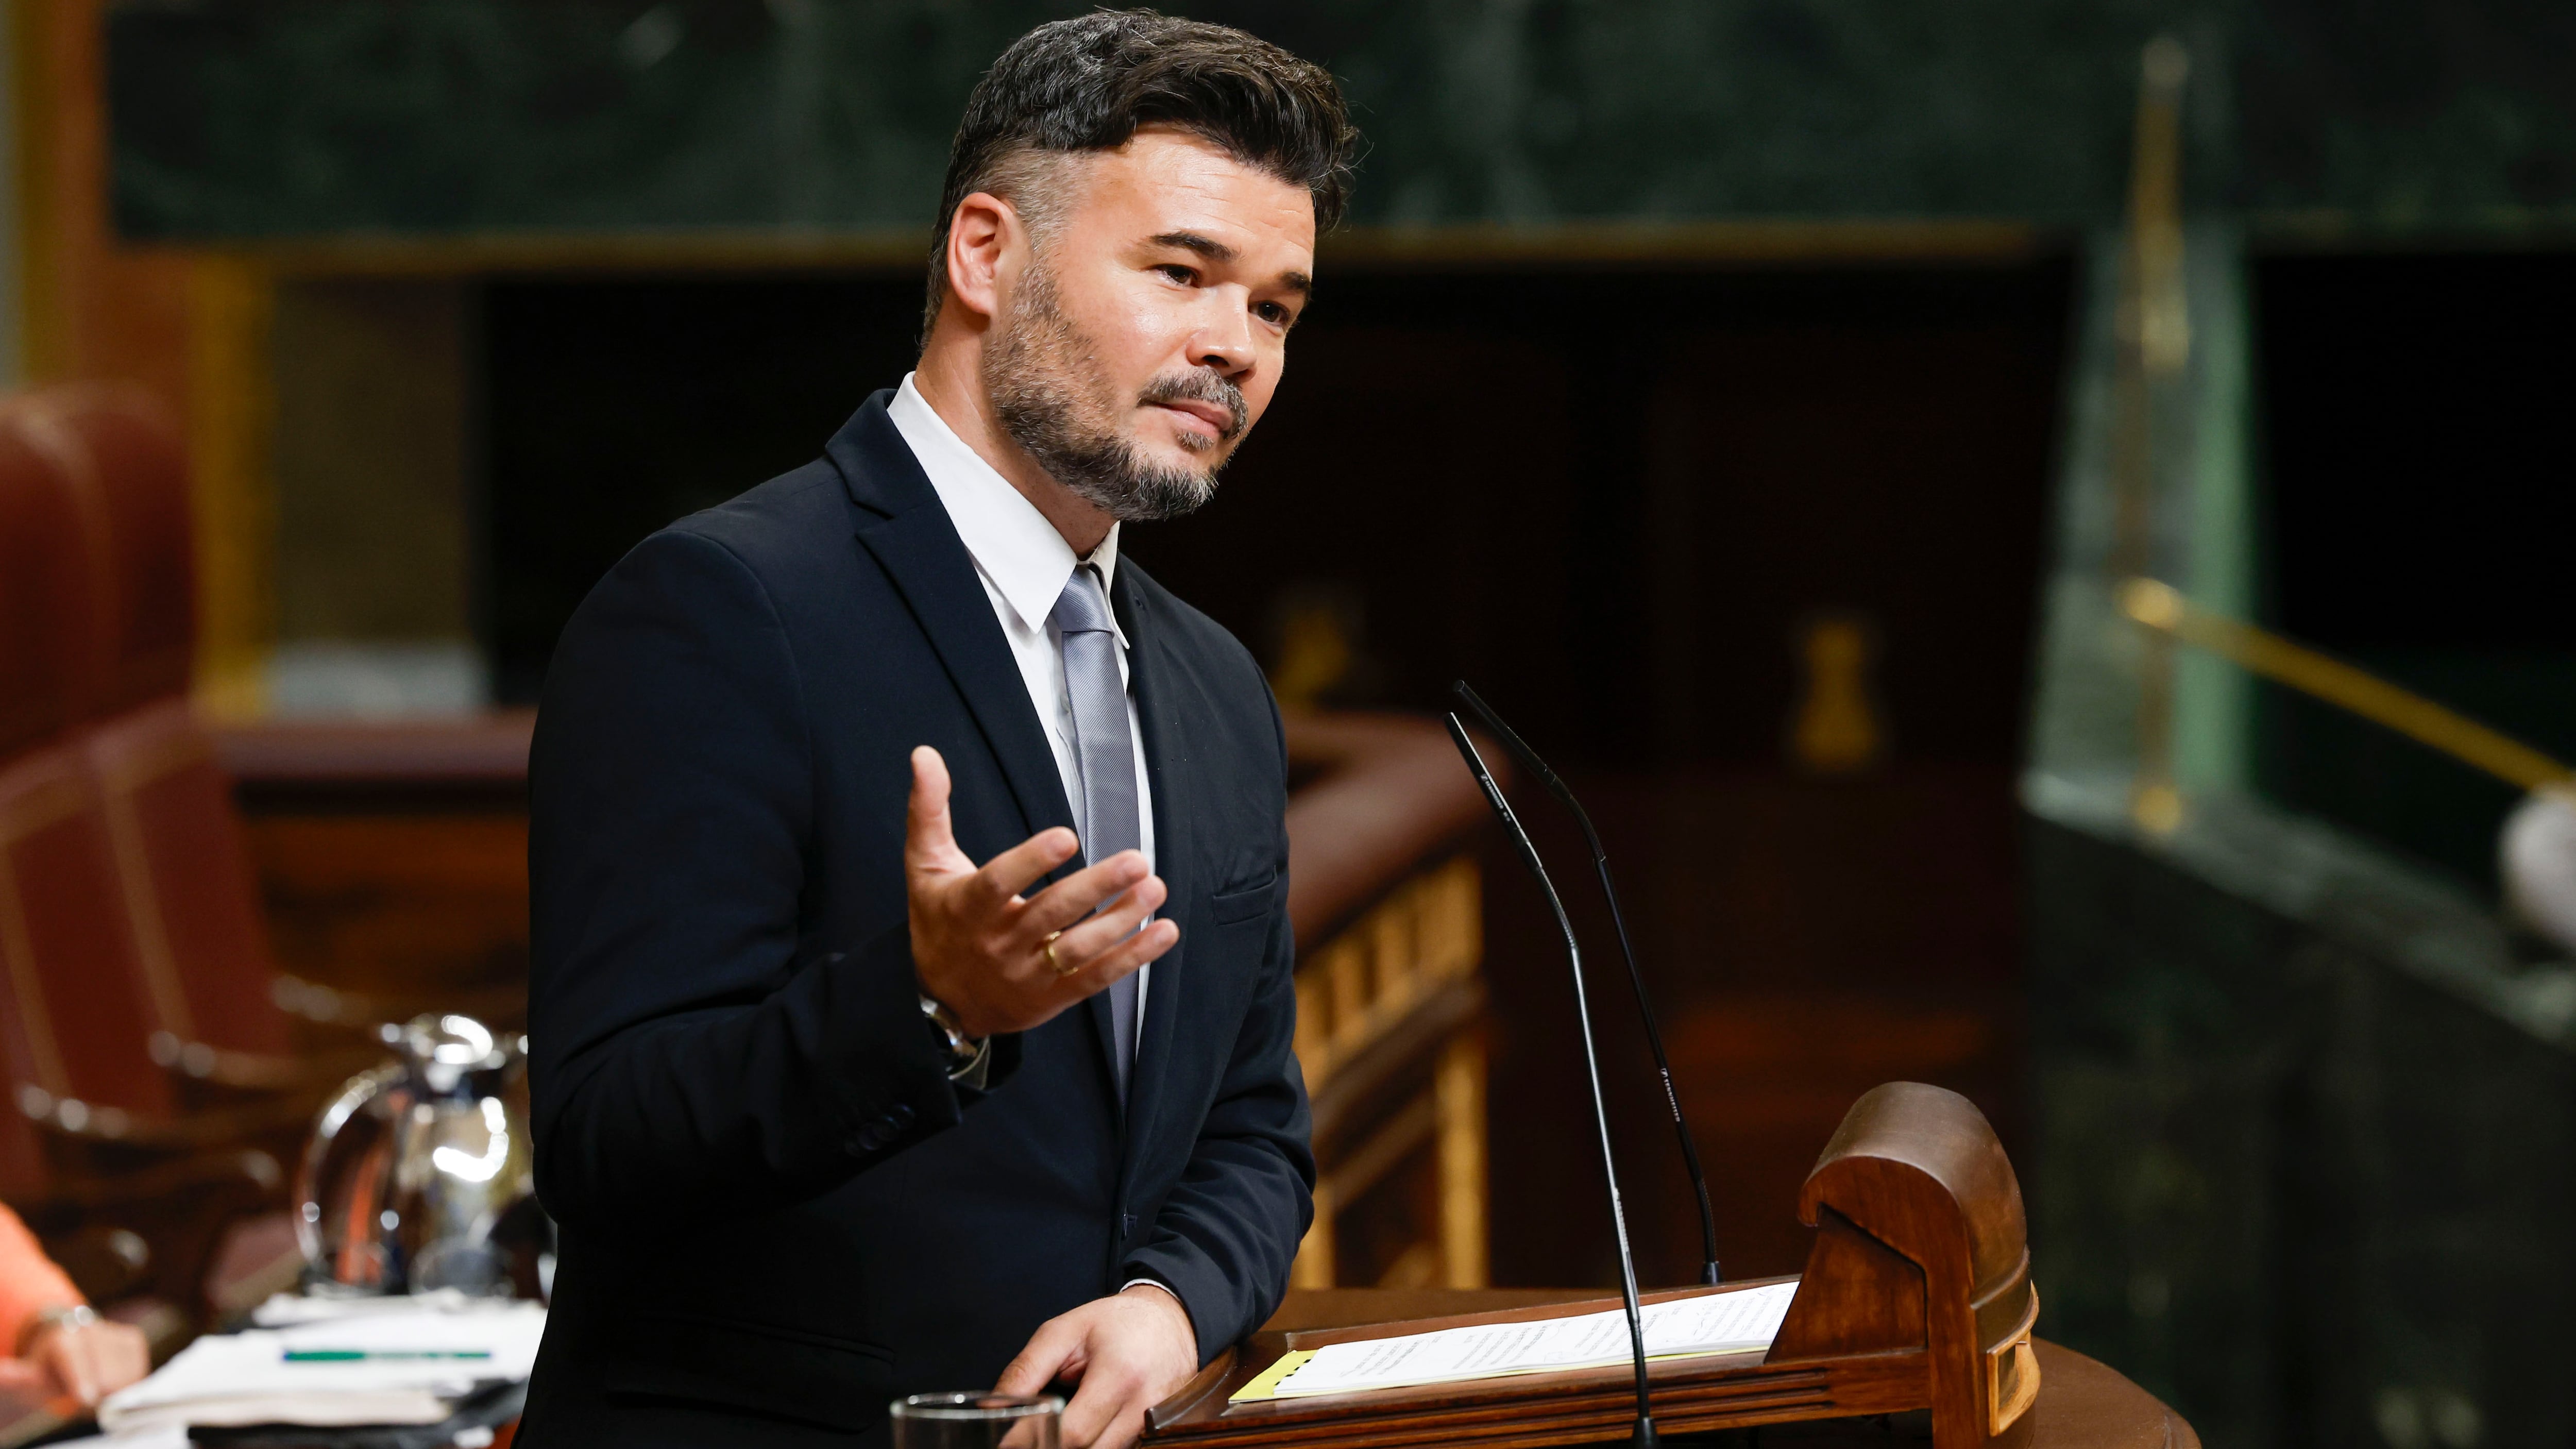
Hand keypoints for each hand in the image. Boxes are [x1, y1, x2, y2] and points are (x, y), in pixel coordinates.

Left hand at [18, 1314, 148, 1407]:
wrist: (69, 1342)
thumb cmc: (47, 1369)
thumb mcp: (30, 1377)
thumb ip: (17, 1378)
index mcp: (60, 1336)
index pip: (73, 1357)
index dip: (81, 1379)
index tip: (86, 1400)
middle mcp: (89, 1328)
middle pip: (106, 1375)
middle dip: (97, 1396)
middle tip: (82, 1401)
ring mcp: (115, 1331)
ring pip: (127, 1377)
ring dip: (114, 1392)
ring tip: (95, 1390)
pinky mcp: (134, 1339)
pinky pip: (139, 1374)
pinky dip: (127, 1384)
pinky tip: (112, 1382)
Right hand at [907, 746, 1179, 1038]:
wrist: (939, 1002)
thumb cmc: (939, 922)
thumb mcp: (924, 866)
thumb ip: (928, 810)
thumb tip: (924, 755)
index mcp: (968, 907)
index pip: (998, 882)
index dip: (1031, 861)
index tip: (1067, 836)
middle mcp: (999, 943)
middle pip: (1051, 913)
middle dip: (1096, 886)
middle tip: (1135, 860)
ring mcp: (1029, 973)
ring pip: (1079, 948)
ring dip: (1121, 920)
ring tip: (1154, 889)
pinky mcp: (1053, 996)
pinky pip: (1096, 978)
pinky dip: (1133, 957)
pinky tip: (1163, 932)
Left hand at [994, 1285, 1199, 1448]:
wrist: (1170, 1320)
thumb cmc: (1114, 1322)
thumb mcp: (1062, 1332)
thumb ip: (1027, 1370)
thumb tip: (992, 1407)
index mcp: (1119, 1374)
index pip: (1072, 1431)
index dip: (1032, 1442)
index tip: (1004, 1442)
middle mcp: (1142, 1406)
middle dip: (1049, 1447)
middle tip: (1025, 1437)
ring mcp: (1153, 1424)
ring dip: (1073, 1448)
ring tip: (1050, 1431)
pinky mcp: (1155, 1433)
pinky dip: (1093, 1446)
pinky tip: (1078, 1433)